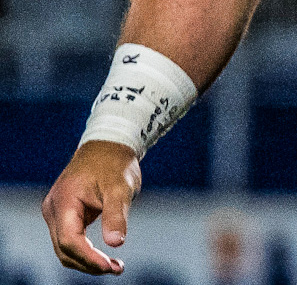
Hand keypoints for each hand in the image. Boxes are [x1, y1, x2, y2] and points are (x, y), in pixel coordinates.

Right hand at [43, 140, 141, 274]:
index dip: (88, 257)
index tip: (110, 266)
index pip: (70, 240)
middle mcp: (54, 210)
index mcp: (64, 202)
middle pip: (64, 249)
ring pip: (65, 248)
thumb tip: (116, 243)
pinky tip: (104, 257)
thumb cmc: (114, 164)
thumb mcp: (120, 188)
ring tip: (114, 266)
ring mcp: (56, 213)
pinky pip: (70, 239)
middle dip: (89, 263)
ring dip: (87, 260)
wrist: (107, 147)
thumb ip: (117, 215)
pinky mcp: (64, 215)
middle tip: (117, 269)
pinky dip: (85, 251)